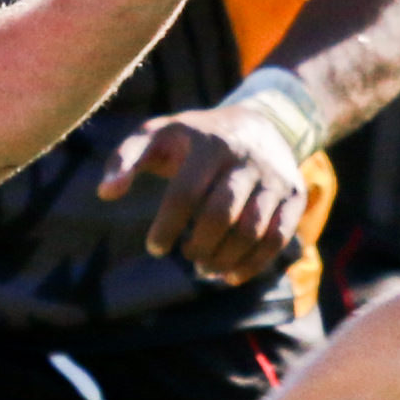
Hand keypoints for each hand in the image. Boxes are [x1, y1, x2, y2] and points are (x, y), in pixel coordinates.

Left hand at [103, 97, 309, 283]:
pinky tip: (230, 276)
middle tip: (187, 255)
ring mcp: (275, 177)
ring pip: (253, 230)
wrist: (259, 123)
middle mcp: (246, 158)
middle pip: (221, 214)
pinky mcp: (294, 195)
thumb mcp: (157, 135)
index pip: (185, 193)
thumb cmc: (194, 138)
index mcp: (209, 143)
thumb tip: (105, 193)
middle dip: (199, 245)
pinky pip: (278, 238)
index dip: (167, 227)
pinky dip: (254, 265)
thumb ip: (124, 159)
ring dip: (225, 259)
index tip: (155, 248)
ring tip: (204, 267)